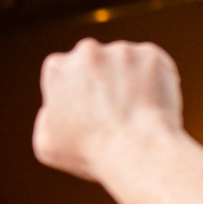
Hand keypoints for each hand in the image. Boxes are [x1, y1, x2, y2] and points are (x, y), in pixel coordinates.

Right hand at [34, 39, 186, 181]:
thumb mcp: (48, 144)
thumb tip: (55, 106)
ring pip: (127, 64)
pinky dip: (156, 82)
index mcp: (57, 68)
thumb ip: (47, 118)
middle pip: (97, 63)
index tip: (90, 112)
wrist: (137, 150)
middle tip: (116, 111)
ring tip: (136, 114)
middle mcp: (88, 51)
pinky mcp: (152, 55)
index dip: (78, 93)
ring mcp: (122, 50)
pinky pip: (154, 67)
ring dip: (131, 81)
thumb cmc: (91, 152)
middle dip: (105, 81)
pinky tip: (154, 106)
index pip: (66, 73)